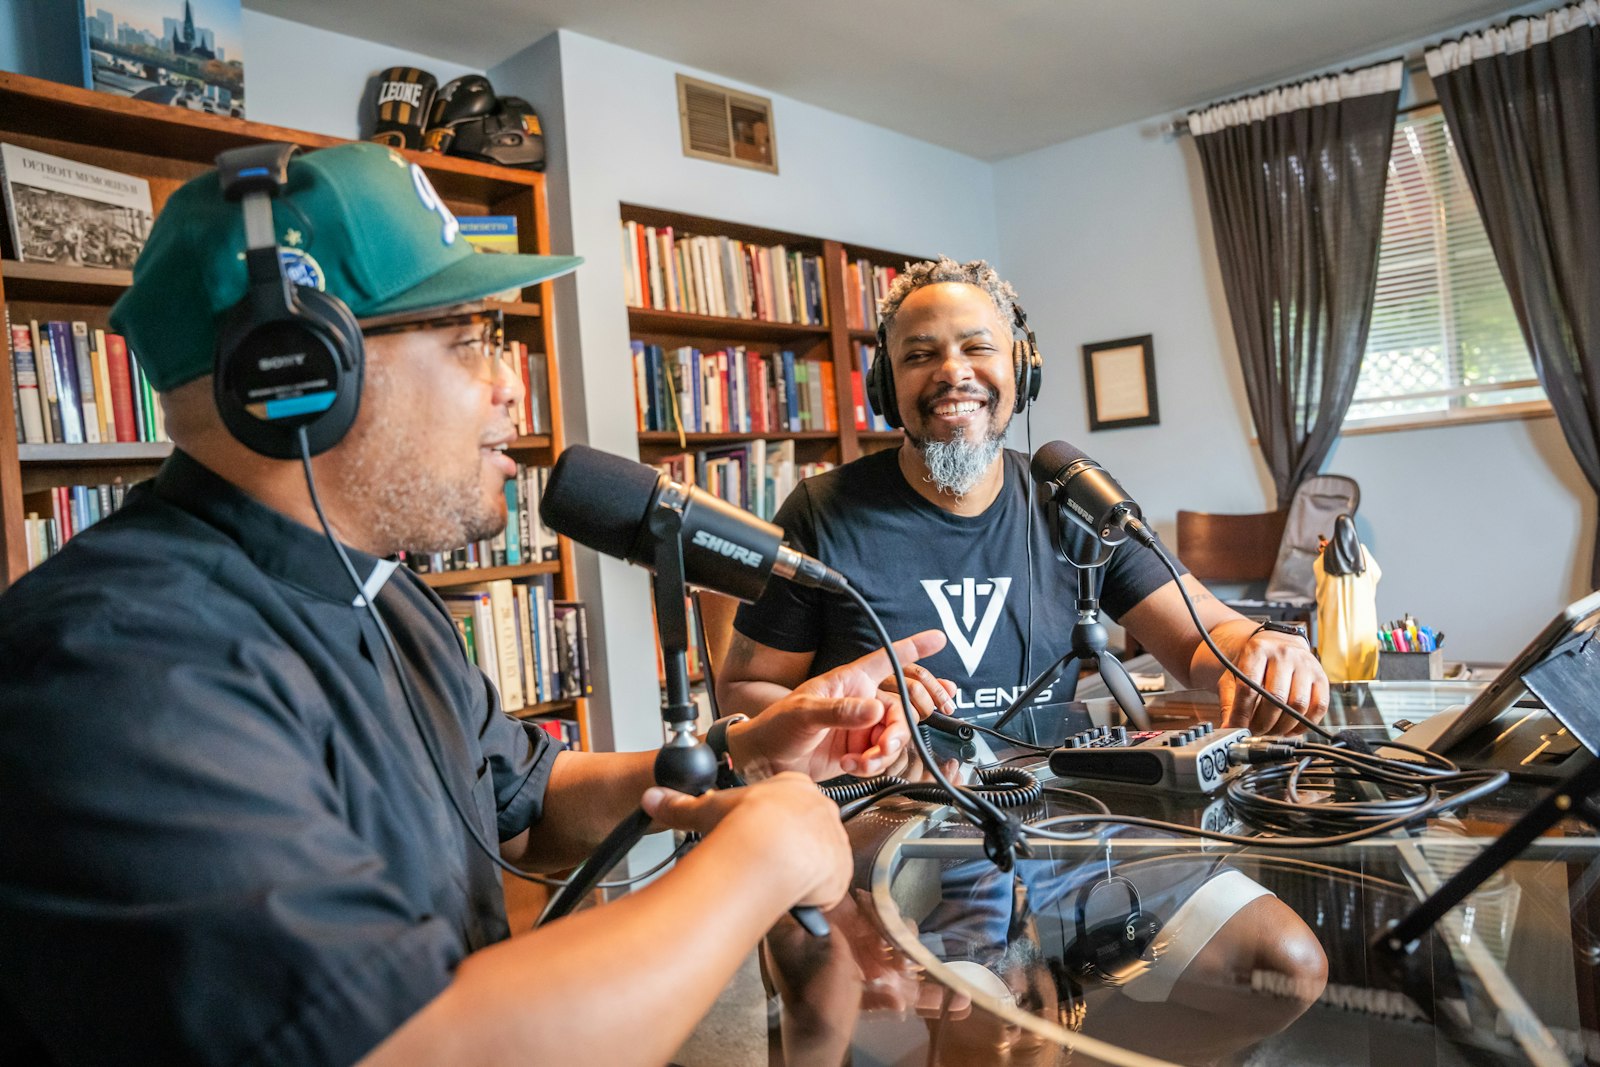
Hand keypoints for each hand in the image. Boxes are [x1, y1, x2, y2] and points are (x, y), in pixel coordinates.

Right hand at [641, 772, 849, 908]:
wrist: (769, 851)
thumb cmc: (742, 825)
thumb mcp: (706, 809)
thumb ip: (680, 805)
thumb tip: (653, 799)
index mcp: (795, 788)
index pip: (788, 806)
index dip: (771, 824)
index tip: (757, 838)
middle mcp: (821, 811)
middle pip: (807, 832)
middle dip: (788, 849)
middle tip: (763, 863)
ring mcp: (834, 841)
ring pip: (819, 861)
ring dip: (800, 873)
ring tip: (774, 881)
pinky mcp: (840, 872)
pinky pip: (828, 888)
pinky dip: (810, 896)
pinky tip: (790, 895)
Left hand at [729, 629, 948, 780]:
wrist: (763, 762)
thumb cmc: (776, 726)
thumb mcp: (805, 713)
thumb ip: (841, 711)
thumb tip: (874, 710)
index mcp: (849, 681)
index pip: (886, 659)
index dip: (913, 647)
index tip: (938, 638)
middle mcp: (860, 701)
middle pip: (902, 708)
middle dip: (901, 728)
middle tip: (887, 744)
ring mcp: (861, 727)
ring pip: (895, 735)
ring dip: (885, 751)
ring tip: (862, 761)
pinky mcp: (859, 750)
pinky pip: (883, 756)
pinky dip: (874, 764)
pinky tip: (854, 767)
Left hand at [1218, 627, 1329, 735]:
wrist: (1278, 642)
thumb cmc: (1254, 661)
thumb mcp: (1234, 673)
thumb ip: (1230, 700)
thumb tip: (1229, 728)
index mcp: (1258, 649)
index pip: (1249, 687)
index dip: (1242, 713)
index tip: (1238, 729)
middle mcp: (1284, 654)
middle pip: (1276, 698)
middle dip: (1263, 723)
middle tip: (1255, 731)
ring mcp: (1306, 664)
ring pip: (1298, 704)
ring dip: (1283, 726)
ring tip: (1271, 731)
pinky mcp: (1321, 676)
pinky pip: (1319, 706)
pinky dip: (1305, 724)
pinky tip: (1291, 729)